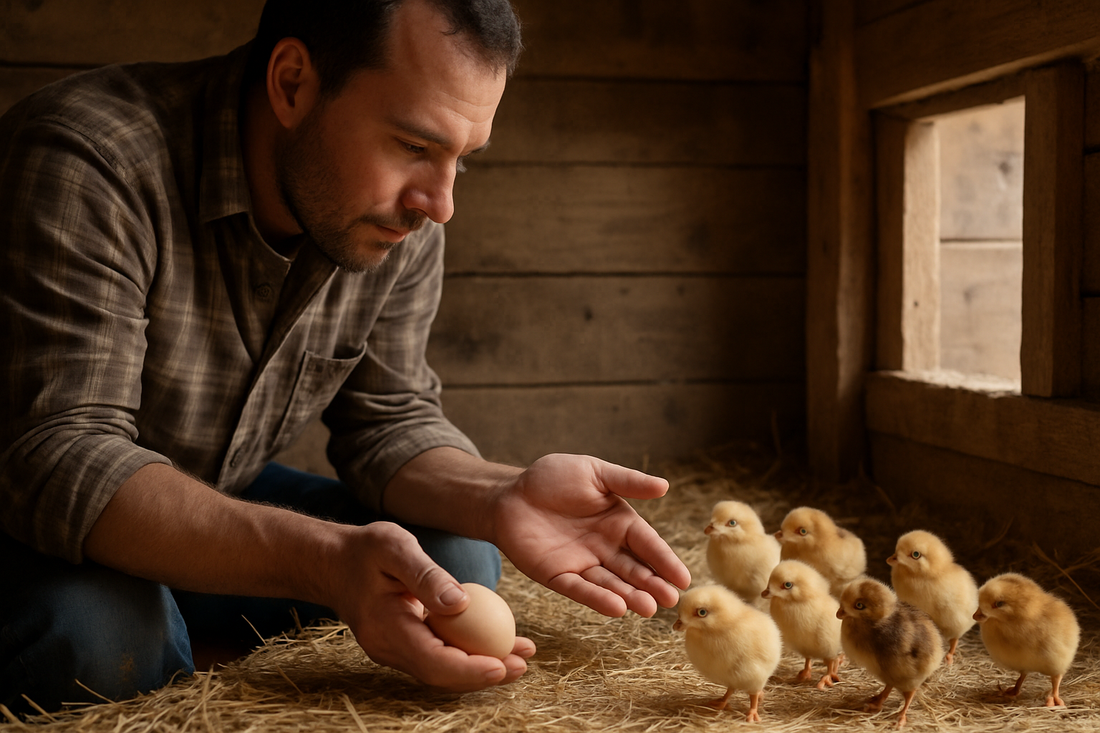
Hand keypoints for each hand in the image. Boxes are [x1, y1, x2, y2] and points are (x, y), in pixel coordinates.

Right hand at [330, 521, 534, 690]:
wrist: (333, 563)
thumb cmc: (364, 549)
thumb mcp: (394, 547)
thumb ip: (426, 575)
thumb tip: (462, 603)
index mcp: (387, 627)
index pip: (433, 660)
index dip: (470, 669)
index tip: (503, 665)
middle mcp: (388, 648)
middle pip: (441, 675)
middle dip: (484, 676)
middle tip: (523, 665)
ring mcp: (393, 651)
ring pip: (441, 671)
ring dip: (481, 668)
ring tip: (521, 657)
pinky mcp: (402, 645)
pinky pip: (438, 657)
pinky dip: (468, 654)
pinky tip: (497, 643)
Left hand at [490, 454, 690, 617]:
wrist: (508, 493)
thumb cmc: (552, 478)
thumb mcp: (593, 473)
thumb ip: (627, 482)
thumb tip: (664, 486)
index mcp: (618, 522)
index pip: (647, 544)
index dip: (665, 561)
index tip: (683, 579)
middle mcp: (605, 547)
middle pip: (633, 569)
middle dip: (652, 584)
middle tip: (670, 600)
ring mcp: (582, 563)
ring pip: (610, 584)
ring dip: (630, 596)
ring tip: (648, 608)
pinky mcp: (558, 576)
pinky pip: (580, 589)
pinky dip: (597, 599)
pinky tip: (616, 608)